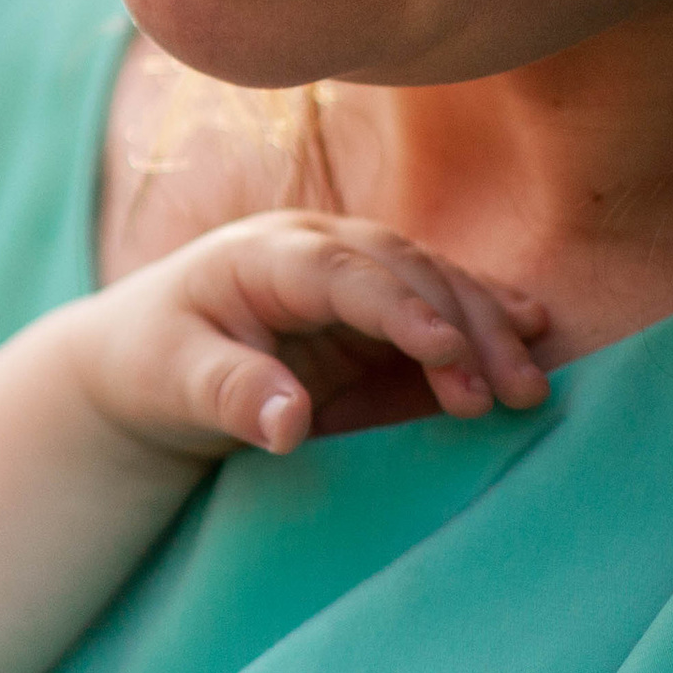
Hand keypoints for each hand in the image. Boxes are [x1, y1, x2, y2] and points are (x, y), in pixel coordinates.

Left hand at [66, 210, 550, 457]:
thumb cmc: (151, 363)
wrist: (141, 358)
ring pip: (435, 282)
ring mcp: (352, 270)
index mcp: (263, 254)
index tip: (445, 349)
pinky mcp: (373, 306)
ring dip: (486, 328)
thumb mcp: (173, 381)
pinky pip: (439, 303)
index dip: (397, 306)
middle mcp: (318, 247)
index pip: (341, 273)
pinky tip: (531, 334)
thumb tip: (289, 425)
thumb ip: (230, 394)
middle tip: (508, 391)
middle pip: (405, 271)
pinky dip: (483, 318)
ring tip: (526, 386)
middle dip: (462, 326)